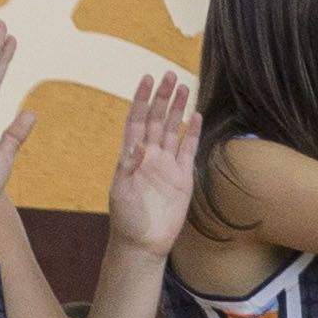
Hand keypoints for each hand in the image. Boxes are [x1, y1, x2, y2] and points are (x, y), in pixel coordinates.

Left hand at [104, 68, 200, 257]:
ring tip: (184, 87)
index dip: (141, 99)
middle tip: (169, 75)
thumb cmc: (126, 218)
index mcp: (131, 155)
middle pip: (157, 119)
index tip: (146, 78)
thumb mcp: (121, 192)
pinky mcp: (183, 178)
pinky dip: (193, 133)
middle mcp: (150, 156)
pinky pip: (189, 150)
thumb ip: (129, 167)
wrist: (143, 243)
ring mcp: (167, 165)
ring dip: (178, 109)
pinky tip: (196, 116)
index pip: (137, 120)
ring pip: (173, 130)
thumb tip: (140, 145)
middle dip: (162, 97)